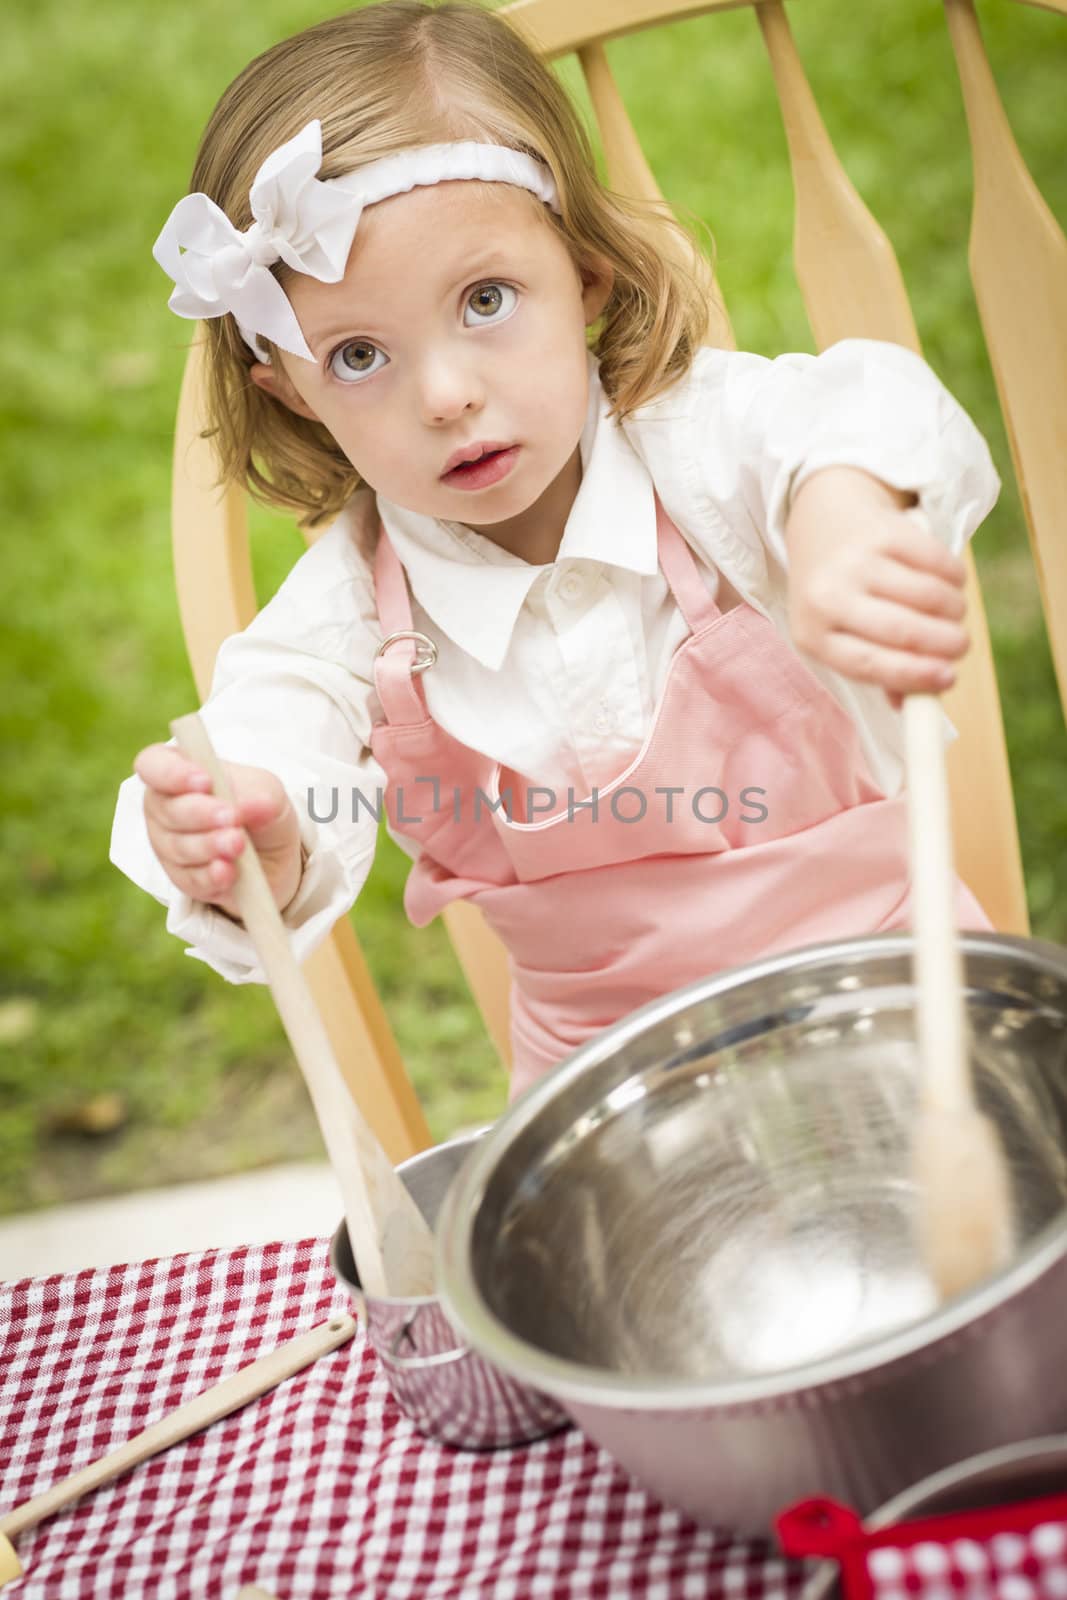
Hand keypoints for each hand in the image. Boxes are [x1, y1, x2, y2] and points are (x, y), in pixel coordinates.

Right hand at [134, 744, 303, 918]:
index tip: (205, 781)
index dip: (172, 772)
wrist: (275, 853)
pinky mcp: (183, 879)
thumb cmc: (258, 806)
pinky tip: (227, 871)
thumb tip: (254, 806)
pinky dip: (210, 876)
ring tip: (237, 844)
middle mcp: (164, 808)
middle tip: (231, 817)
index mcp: (177, 771)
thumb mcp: (267, 790)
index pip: (154, 765)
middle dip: (199, 813)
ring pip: (178, 847)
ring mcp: (169, 846)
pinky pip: (190, 879)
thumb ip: (260, 794)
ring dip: (208, 845)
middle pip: (166, 810)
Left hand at [785, 467, 968, 710]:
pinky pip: (937, 561)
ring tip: (954, 613)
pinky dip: (954, 576)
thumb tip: (914, 705)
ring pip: (926, 596)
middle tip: (961, 646)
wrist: (824, 516)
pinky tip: (950, 581)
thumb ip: (876, 668)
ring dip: (954, 610)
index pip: (867, 664)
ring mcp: (854, 560)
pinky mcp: (882, 530)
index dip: (914, 675)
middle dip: (946, 644)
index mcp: (811, 634)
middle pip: (902, 631)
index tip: (949, 679)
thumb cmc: (839, 590)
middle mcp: (827, 596)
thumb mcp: (839, 632)